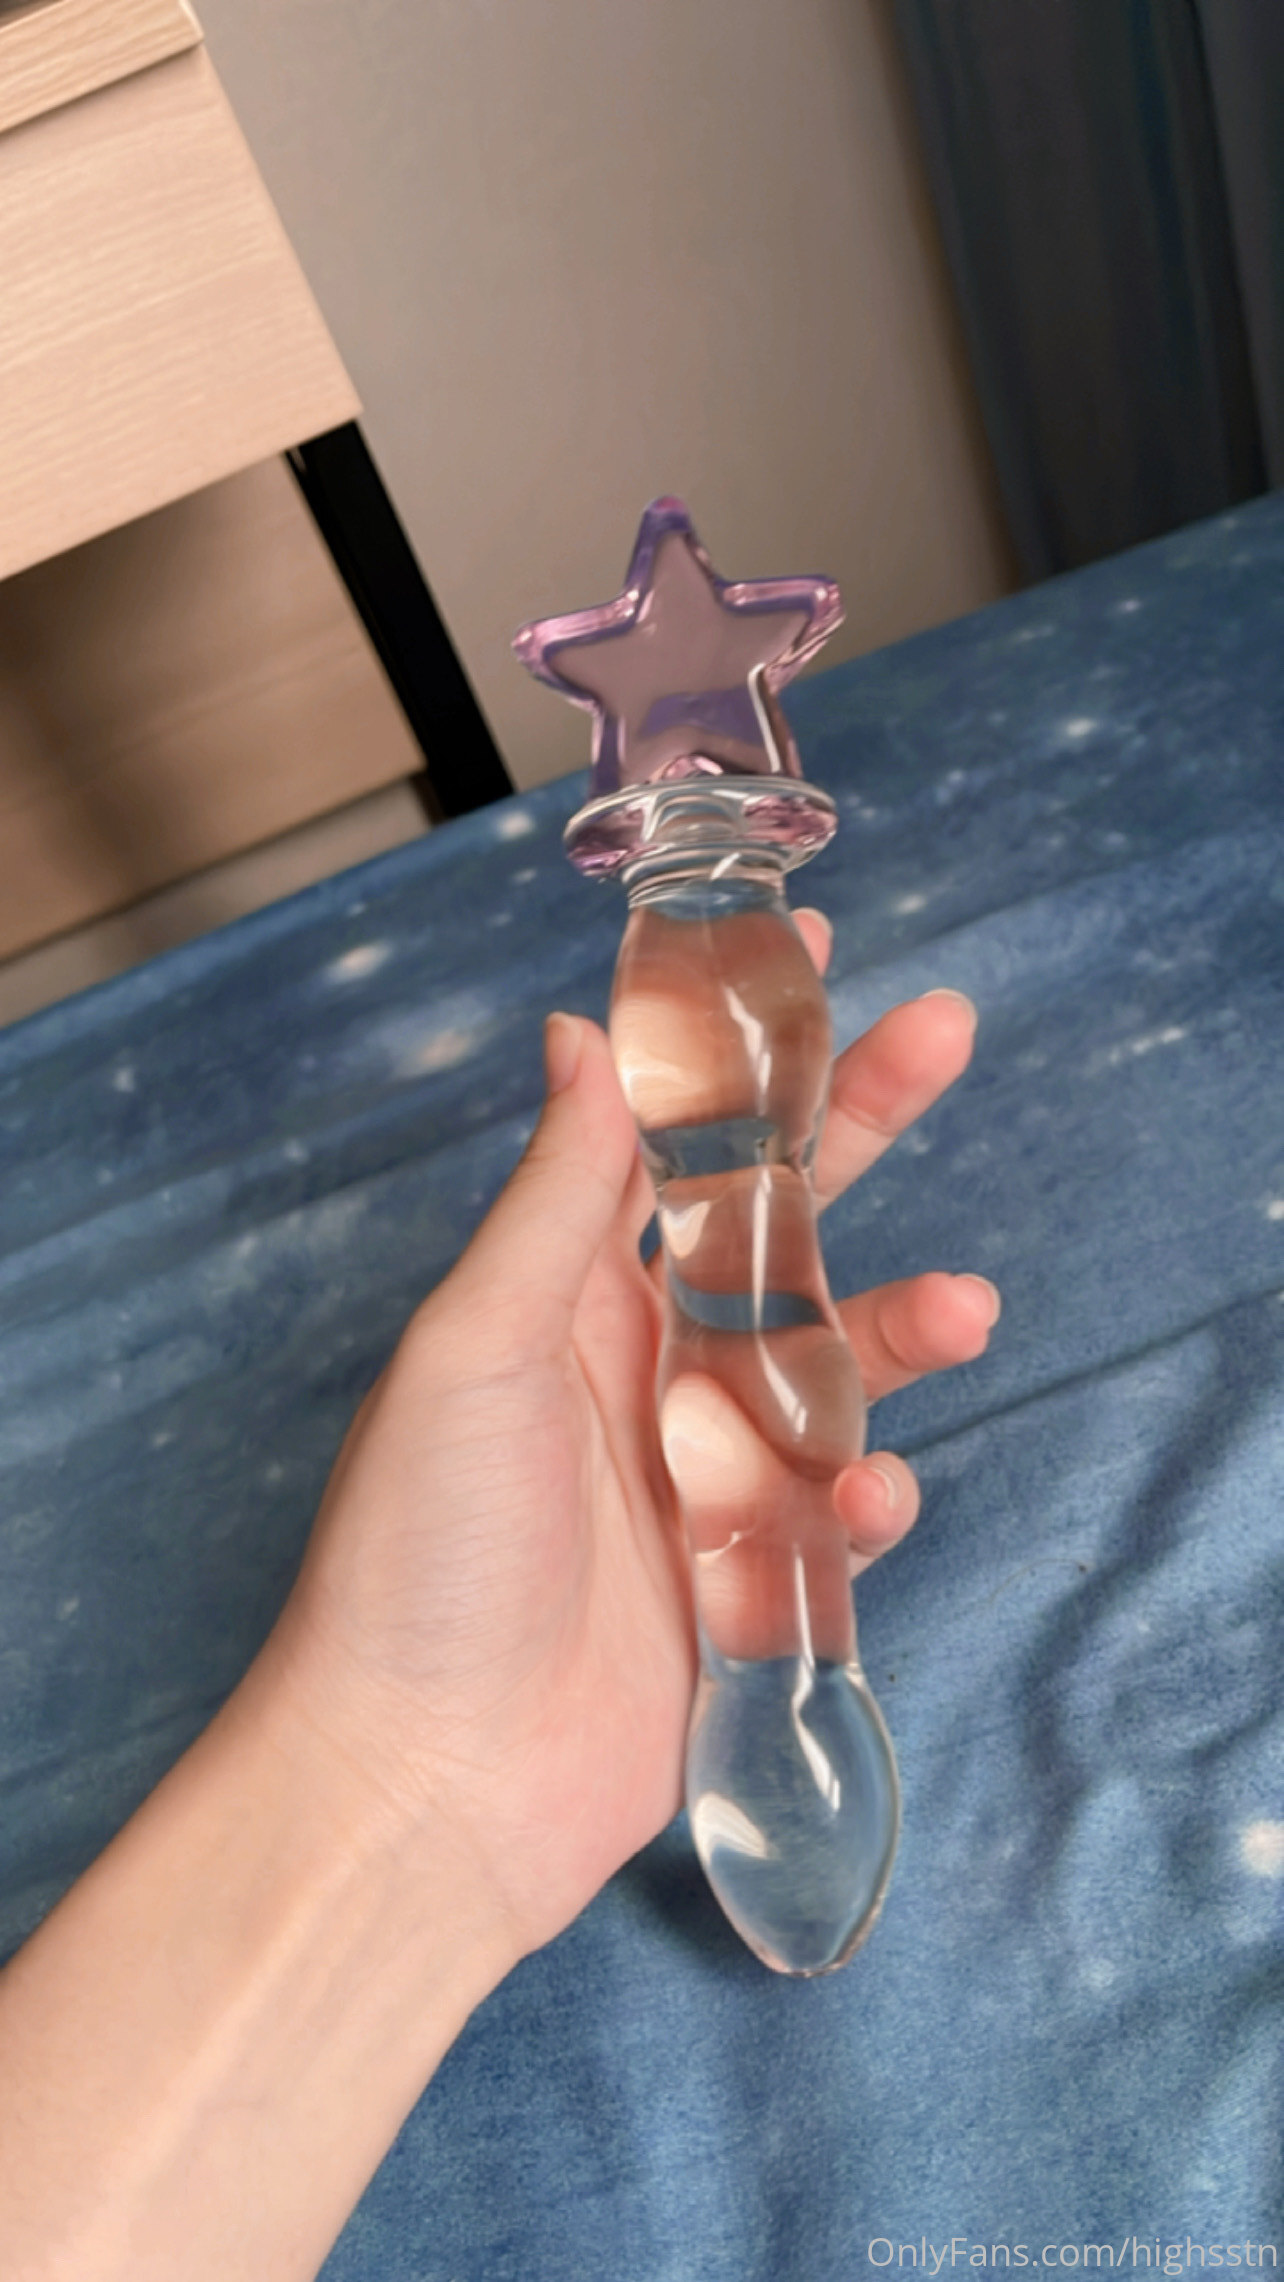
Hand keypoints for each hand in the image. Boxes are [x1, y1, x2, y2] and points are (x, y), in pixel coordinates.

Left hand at [267, 912, 998, 1964]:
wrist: (423, 1781)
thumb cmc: (414, 1552)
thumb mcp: (477, 1349)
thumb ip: (554, 1201)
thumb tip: (580, 1035)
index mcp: (565, 1298)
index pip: (671, 1145)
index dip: (738, 1054)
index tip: (802, 959)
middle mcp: (637, 1368)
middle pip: (775, 1223)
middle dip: (859, 1131)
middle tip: (944, 1037)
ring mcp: (695, 1470)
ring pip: (830, 1367)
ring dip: (899, 1330)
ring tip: (966, 1309)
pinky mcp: (740, 1575)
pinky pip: (832, 1511)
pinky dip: (862, 1496)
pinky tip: (861, 1500)